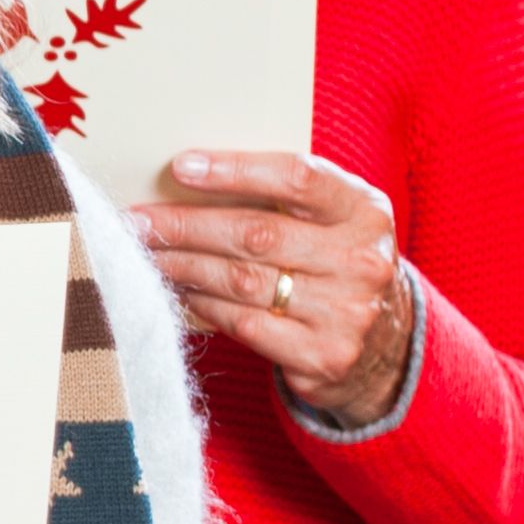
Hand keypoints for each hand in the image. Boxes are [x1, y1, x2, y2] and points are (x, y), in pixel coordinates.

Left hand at [137, 148, 414, 425]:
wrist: (386, 343)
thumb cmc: (334, 263)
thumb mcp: (334, 221)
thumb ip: (283, 196)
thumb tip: (186, 177)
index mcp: (366, 212)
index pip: (297, 178)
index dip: (235, 170)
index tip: (180, 167)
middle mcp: (363, 261)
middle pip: (256, 234)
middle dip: (185, 225)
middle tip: (137, 221)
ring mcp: (347, 312)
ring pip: (241, 280)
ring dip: (182, 265)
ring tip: (146, 254)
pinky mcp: (323, 356)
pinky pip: (243, 323)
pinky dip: (202, 303)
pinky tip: (177, 290)